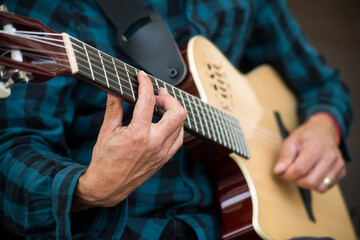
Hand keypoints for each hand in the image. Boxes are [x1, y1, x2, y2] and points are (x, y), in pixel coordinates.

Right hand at [72, 71, 186, 209]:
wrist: (107, 187)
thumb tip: (116, 89)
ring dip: (173, 112)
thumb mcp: (106, 131)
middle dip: (169, 98)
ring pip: (181, 125)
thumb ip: (114, 107)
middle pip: (177, 113)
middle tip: (158, 95)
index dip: (146, 84)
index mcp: (138, 134)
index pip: (148, 101)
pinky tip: (164, 123)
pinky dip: (174, 127)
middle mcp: (154, 144)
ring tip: (160, 107)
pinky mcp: (164, 159)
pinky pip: (178, 139)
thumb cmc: (104, 161)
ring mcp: (162, 153)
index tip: (142, 77)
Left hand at [273, 113, 345, 192]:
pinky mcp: (341, 172)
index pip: (300, 169)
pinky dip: (316, 184)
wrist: (323, 130)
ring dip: (306, 184)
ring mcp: (338, 165)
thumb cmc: (305, 136)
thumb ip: (284, 157)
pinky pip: (326, 186)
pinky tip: (311, 173)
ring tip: (301, 173)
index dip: (288, 175)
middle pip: (310, 181)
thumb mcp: (291, 142)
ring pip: (319, 187)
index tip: (282, 173)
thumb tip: (278, 171)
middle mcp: (330, 156)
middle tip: (291, 173)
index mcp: (316, 147)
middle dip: (296, 181)